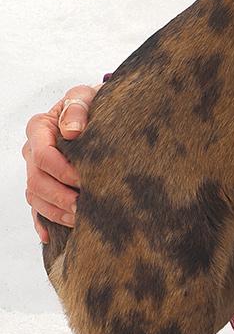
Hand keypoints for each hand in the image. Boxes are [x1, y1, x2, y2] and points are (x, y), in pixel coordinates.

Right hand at [23, 83, 99, 243]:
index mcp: (39, 128)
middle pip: (36, 181)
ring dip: (56, 212)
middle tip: (85, 206)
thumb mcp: (87, 96)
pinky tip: (51, 237)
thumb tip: (72, 131)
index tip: (85, 179)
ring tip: (81, 219)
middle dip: (60, 196)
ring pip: (35, 198)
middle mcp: (32, 151)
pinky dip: (43, 223)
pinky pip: (37, 209)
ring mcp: (36, 170)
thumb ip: (78, 108)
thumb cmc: (94, 103)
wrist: (101, 113)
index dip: (62, 171)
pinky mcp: (45, 186)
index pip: (43, 155)